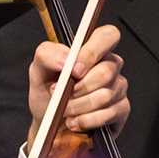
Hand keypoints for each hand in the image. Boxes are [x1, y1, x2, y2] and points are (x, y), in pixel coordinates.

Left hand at [25, 23, 127, 141]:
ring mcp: (118, 88)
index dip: (93, 52)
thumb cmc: (47, 92)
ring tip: (64, 110)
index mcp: (92, 51)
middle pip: (106, 71)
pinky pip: (108, 114)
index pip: (108, 36)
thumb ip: (48, 55)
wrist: (49, 121)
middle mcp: (109, 67)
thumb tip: (67, 59)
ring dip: (78, 106)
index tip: (74, 70)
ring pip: (105, 95)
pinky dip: (86, 120)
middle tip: (60, 94)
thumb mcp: (38, 70)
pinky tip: (74, 121)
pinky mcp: (121, 110)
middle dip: (78, 87)